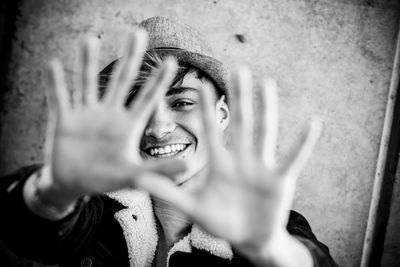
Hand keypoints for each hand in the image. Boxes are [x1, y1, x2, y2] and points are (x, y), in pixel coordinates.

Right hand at [41, 31, 182, 205]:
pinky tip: (53, 64)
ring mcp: (86, 114)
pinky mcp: (64, 120)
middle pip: (122, 80)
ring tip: (89, 39)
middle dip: (130, 58)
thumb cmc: (106, 179)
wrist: (73, 184)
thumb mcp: (135, 176)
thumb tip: (188, 167)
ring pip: (87, 83)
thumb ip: (159, 170)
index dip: (158, 81)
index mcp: (128, 125)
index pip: (146, 98)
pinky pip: (58, 98)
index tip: (171, 61)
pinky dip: (55, 83)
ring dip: (87, 62)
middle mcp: (109, 114)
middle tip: (138, 33)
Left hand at [141, 67, 319, 265]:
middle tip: (238, 69)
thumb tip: (137, 182)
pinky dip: (303, 142)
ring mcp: (261, 167)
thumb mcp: (192, 207)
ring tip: (267, 83)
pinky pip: (293, 157)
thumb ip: (168, 193)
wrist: (247, 237)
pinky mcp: (280, 179)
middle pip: (240, 123)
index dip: (206, 109)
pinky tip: (313, 122)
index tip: (200, 84)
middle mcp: (240, 159)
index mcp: (219, 163)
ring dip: (267, 108)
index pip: (212, 130)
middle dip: (239, 97)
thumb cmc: (220, 221)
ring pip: (264, 132)